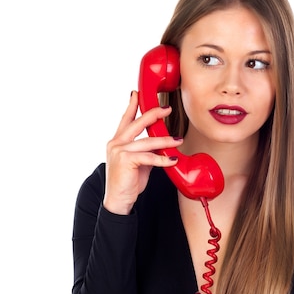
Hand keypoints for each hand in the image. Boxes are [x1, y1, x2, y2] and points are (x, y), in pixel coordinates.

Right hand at [103, 92, 182, 214]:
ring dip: (165, 140)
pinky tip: (172, 160)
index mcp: (117, 141)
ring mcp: (119, 151)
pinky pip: (149, 157)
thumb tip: (160, 146)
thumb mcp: (137, 163)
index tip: (136, 93)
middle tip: (167, 109)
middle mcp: (116, 143)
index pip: (125, 119)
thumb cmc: (127, 183)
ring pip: (147, 140)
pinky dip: (162, 159)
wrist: (118, 201)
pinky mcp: (125, 160)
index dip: (132, 105)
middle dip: (153, 114)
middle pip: (137, 123)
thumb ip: (145, 151)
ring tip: (178, 140)